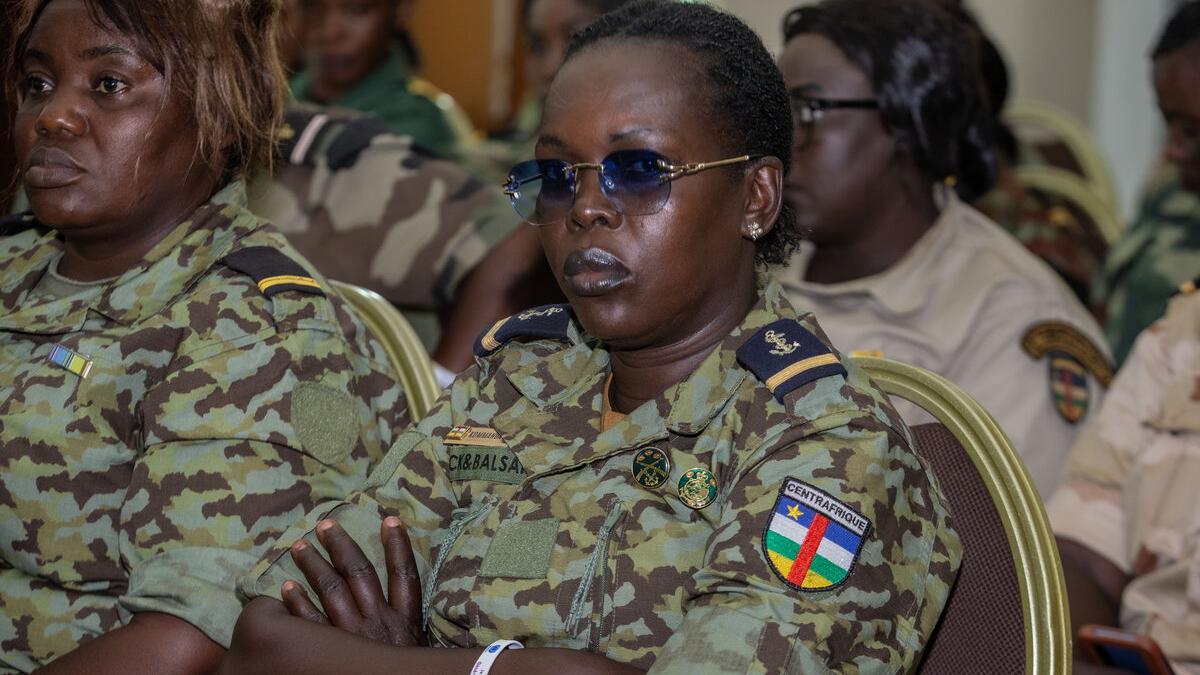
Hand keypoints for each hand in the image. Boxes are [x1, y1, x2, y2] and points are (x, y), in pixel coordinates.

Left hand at [282, 516, 426, 646]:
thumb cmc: (406, 674)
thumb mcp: (414, 651)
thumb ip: (406, 628)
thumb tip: (403, 604)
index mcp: (404, 621)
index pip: (405, 574)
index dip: (398, 545)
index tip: (390, 518)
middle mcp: (379, 623)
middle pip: (360, 574)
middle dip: (343, 546)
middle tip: (325, 525)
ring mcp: (352, 637)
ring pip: (333, 591)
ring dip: (315, 567)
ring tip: (300, 547)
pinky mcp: (329, 655)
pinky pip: (310, 625)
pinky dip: (298, 605)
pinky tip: (286, 590)